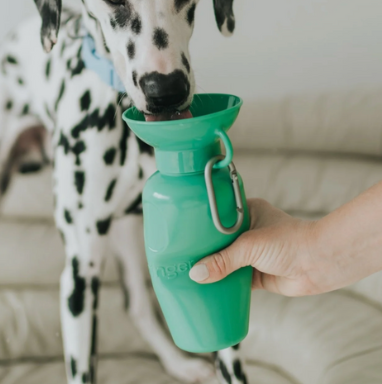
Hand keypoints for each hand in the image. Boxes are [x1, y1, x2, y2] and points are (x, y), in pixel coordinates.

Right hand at [189, 198, 319, 295]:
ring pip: (225, 260)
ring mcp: (253, 252)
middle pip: (218, 240)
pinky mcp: (257, 273)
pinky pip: (234, 278)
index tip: (181, 230)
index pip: (216, 216)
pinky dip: (223, 284)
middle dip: (203, 248)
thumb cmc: (291, 242)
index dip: (199, 224)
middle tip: (180, 253)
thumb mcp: (250, 246)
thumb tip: (196, 274)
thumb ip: (223, 260)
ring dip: (213, 267)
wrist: (320, 264)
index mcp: (246, 211)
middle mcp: (248, 230)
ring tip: (189, 271)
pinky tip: (208, 288)